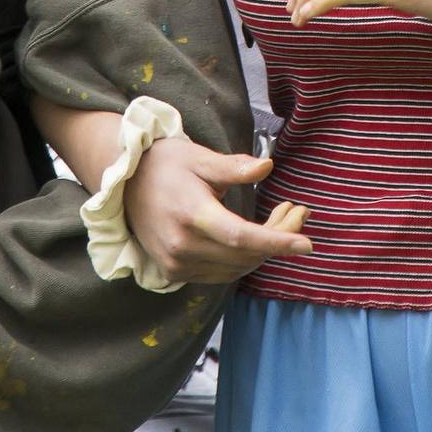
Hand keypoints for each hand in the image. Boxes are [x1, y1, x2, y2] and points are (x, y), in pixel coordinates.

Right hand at [124, 135, 311, 281]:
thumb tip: (266, 167)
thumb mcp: (199, 158)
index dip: (277, 242)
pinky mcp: (174, 272)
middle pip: (245, 255)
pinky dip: (243, 259)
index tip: (307, 243)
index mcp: (191, 215)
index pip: (242, 238)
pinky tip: (255, 238)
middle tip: (298, 212)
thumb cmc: (165, 165)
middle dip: (279, 238)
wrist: (124, 184)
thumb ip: (234, 167)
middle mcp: (183, 247)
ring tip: (282, 219)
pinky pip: (220, 273)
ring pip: (236, 268)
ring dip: (264, 250)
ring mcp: (177, 263)